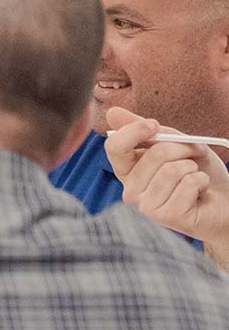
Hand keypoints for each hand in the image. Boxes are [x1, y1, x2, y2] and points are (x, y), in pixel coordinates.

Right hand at [104, 106, 228, 265]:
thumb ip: (145, 131)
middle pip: (153, 155)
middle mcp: (131, 192)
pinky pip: (187, 184)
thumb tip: (112, 112)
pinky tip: (199, 192)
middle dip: (182, 149)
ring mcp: (147, 208)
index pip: (114, 148)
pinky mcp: (167, 217)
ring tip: (195, 177)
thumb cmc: (197, 172)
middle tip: (192, 157)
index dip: (134, 131)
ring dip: (193, 168)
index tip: (154, 125)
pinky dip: (201, 181)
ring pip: (172, 170)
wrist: (223, 200)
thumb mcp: (174, 144)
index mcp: (128, 173)